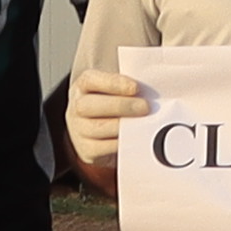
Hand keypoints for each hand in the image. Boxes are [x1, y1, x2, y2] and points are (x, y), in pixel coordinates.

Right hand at [63, 61, 145, 179]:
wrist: (97, 131)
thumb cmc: (112, 103)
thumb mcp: (115, 89)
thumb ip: (129, 85)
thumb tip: (154, 82)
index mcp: (83, 86)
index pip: (90, 80)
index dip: (113, 83)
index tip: (136, 87)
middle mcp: (76, 107)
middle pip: (90, 105)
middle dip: (120, 106)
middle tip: (146, 107)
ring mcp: (79, 130)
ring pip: (96, 128)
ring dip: (123, 126)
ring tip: (144, 122)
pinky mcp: (86, 150)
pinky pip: (102, 148)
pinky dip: (121, 143)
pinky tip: (136, 137)